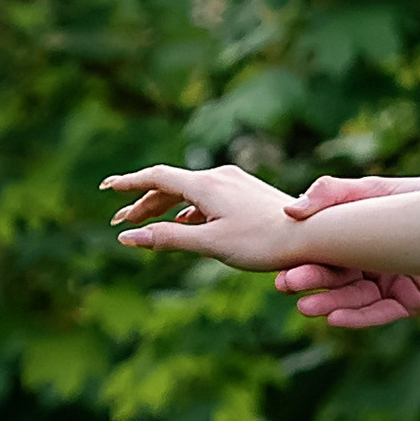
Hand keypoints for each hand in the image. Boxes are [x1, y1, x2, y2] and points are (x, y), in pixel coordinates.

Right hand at [104, 164, 308, 270]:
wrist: (313, 235)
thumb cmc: (262, 243)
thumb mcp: (209, 243)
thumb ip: (167, 238)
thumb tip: (127, 237)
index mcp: (205, 185)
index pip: (156, 178)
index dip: (129, 184)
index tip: (107, 188)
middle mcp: (219, 177)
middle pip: (171, 186)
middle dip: (143, 203)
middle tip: (120, 221)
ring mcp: (235, 183)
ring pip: (191, 193)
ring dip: (166, 209)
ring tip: (147, 225)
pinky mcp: (248, 192)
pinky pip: (209, 199)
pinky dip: (189, 211)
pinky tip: (185, 225)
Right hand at [275, 173, 419, 327]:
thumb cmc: (419, 199)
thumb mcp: (372, 191)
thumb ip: (330, 194)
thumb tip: (289, 212)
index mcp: (358, 239)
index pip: (324, 256)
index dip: (303, 264)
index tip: (281, 271)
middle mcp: (371, 264)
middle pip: (336, 279)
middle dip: (312, 283)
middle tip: (288, 285)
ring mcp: (390, 284)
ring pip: (355, 299)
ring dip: (330, 303)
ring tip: (308, 307)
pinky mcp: (411, 302)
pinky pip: (381, 313)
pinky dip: (359, 317)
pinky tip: (335, 318)